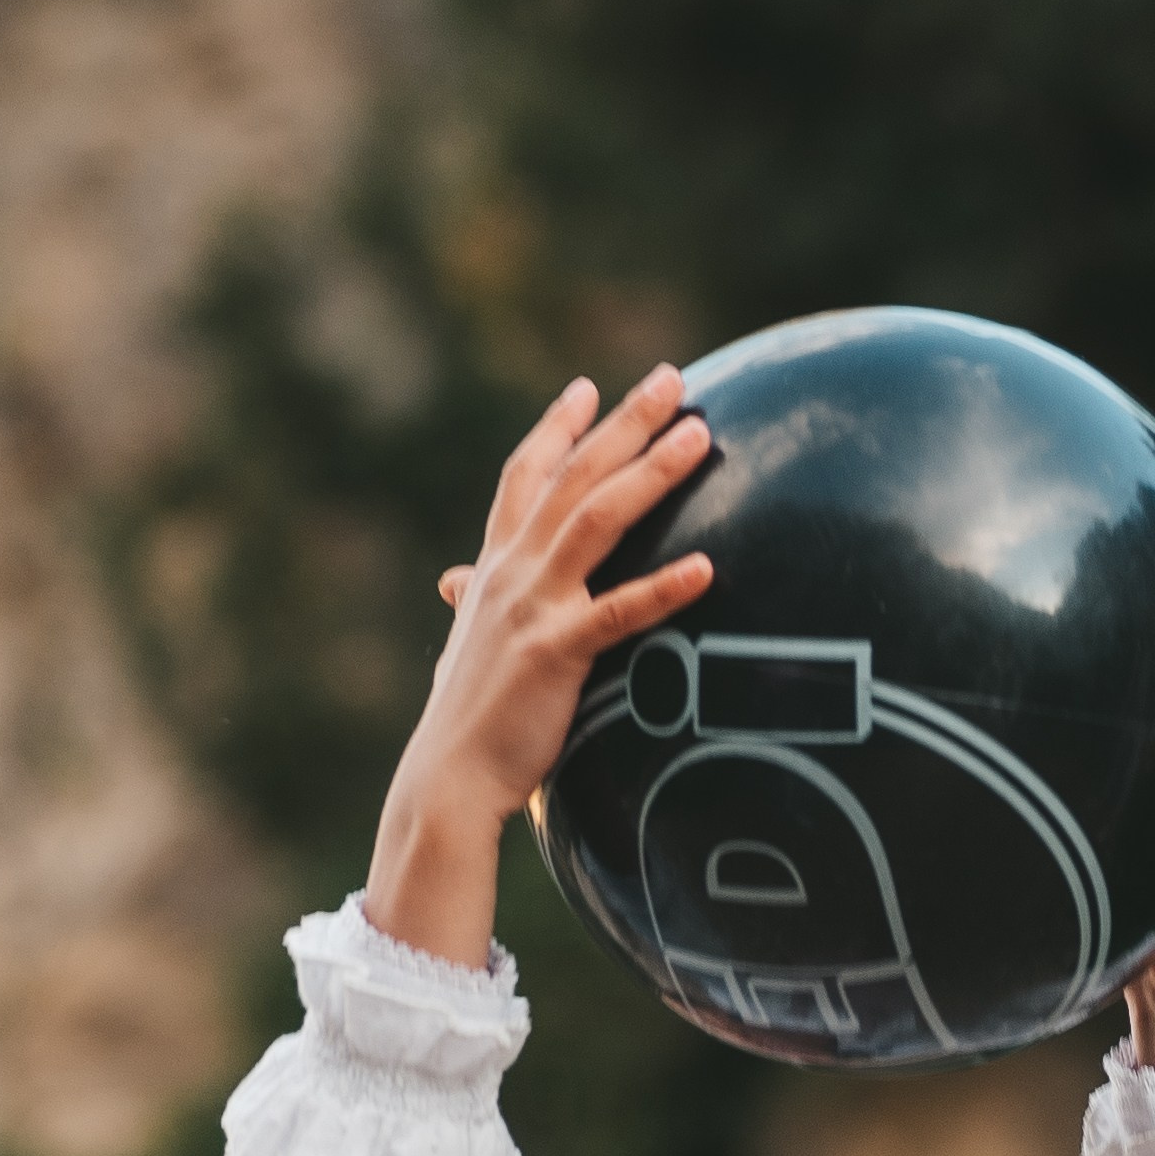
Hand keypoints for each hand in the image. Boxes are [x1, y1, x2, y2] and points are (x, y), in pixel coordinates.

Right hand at [364, 368, 714, 964]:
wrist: (446, 778)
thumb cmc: (464, 720)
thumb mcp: (466, 646)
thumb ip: (472, 605)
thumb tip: (455, 585)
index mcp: (493, 568)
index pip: (525, 477)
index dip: (557, 428)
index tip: (588, 386)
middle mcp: (511, 572)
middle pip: (574, 477)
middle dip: (624, 422)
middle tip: (672, 377)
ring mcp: (533, 608)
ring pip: (597, 520)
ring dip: (651, 472)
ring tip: (700, 435)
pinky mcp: (556, 653)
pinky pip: (620, 612)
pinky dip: (664, 587)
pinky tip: (708, 566)